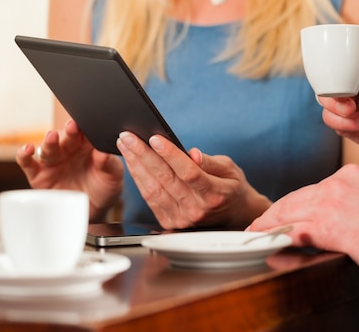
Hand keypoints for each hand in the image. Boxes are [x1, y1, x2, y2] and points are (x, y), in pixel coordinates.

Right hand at [16, 120, 123, 220]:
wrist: (94, 210)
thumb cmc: (105, 187)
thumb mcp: (113, 175)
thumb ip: (108, 163)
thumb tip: (104, 152)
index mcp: (88, 146)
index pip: (86, 133)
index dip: (86, 128)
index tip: (88, 125)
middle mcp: (69, 150)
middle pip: (67, 137)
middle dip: (69, 131)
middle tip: (72, 126)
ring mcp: (53, 161)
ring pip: (48, 147)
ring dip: (49, 141)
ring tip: (52, 136)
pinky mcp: (39, 174)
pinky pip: (28, 162)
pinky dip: (24, 155)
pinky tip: (27, 149)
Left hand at [116, 132, 271, 229]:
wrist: (233, 214)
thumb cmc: (231, 186)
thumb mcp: (230, 169)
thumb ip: (211, 162)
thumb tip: (193, 154)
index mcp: (215, 194)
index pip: (189, 173)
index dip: (170, 155)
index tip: (155, 138)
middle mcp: (197, 209)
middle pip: (165, 179)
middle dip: (143, 155)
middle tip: (128, 136)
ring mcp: (182, 218)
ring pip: (153, 189)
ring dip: (136, 165)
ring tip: (125, 145)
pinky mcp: (170, 222)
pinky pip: (149, 198)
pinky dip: (138, 178)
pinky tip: (132, 162)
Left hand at [248, 164, 358, 278]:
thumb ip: (345, 203)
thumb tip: (323, 220)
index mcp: (348, 175)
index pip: (311, 189)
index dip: (291, 204)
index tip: (280, 213)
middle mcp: (337, 183)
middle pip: (295, 198)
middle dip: (273, 214)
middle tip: (258, 224)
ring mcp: (330, 202)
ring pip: (289, 212)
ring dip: (269, 225)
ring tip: (256, 234)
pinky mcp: (327, 224)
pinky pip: (294, 230)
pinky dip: (277, 237)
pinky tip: (268, 242)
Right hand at [319, 39, 358, 159]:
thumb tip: (351, 60)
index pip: (337, 48)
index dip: (330, 56)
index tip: (337, 70)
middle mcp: (349, 75)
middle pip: (324, 75)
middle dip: (329, 89)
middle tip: (345, 98)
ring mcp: (344, 97)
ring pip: (323, 99)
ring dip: (335, 108)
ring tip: (353, 112)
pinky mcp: (343, 118)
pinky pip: (331, 119)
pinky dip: (344, 123)